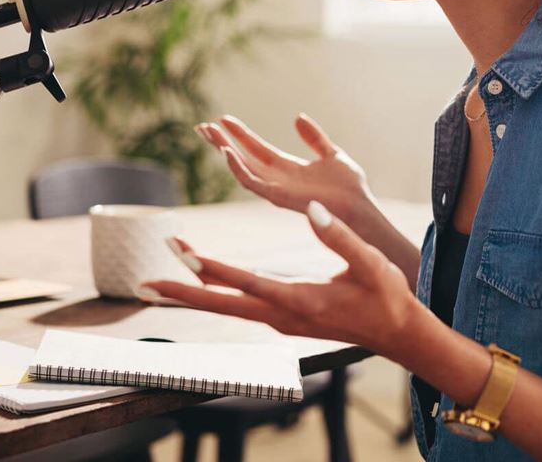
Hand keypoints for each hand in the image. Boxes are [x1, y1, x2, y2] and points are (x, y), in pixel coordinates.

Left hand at [143, 202, 420, 353]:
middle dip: (182, 292)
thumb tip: (312, 208)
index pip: (246, 283)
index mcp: (301, 301)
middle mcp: (283, 317)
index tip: (181, 254)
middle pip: (221, 306)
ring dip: (191, 293)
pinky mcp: (282, 319)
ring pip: (225, 308)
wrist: (397, 334)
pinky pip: (238, 306)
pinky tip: (196, 281)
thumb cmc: (387, 296)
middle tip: (144, 283)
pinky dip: (213, 293)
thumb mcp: (369, 263)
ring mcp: (280, 322)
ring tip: (156, 280)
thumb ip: (340, 236)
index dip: (212, 268)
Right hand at [198, 114, 371, 218]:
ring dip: (223, 150)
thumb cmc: (350, 188)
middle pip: (242, 158)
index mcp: (287, 168)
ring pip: (240, 168)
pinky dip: (237, 168)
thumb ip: (314, 137)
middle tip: (202, 126)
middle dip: (221, 142)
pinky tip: (227, 152)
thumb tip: (298, 117)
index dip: (240, 134)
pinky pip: (251, 182)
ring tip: (208, 133)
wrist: (360, 208)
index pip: (256, 148)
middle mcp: (277, 179)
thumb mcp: (331, 153)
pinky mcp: (277, 198)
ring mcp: (275, 189)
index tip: (223, 118)